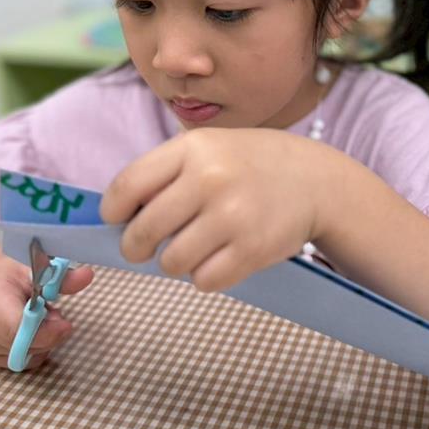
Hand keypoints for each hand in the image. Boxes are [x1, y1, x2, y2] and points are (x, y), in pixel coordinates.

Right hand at [0, 254, 93, 369]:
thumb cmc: (12, 271)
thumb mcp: (38, 266)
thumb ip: (62, 277)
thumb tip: (87, 276)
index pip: (15, 327)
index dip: (44, 332)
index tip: (67, 325)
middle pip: (20, 345)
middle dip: (47, 335)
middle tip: (55, 315)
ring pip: (21, 357)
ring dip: (41, 343)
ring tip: (41, 319)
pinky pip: (17, 363)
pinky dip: (32, 351)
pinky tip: (31, 332)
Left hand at [101, 128, 329, 291]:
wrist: (315, 179)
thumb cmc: (251, 165)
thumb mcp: (210, 149)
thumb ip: (166, 174)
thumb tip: (118, 218)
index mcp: (193, 148)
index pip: (128, 186)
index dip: (113, 211)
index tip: (117, 220)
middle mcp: (211, 178)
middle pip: (143, 231)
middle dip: (136, 246)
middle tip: (145, 247)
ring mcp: (233, 215)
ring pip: (171, 261)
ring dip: (175, 261)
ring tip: (195, 245)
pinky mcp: (252, 249)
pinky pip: (204, 280)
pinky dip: (206, 275)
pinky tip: (220, 256)